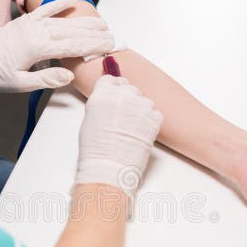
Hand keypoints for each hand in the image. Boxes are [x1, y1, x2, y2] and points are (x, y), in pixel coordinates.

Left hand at [0, 0, 114, 99]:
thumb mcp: (21, 85)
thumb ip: (46, 79)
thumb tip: (70, 75)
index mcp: (37, 49)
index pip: (73, 47)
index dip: (93, 47)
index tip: (109, 47)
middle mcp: (36, 33)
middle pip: (72, 32)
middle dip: (94, 34)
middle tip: (113, 37)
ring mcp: (30, 25)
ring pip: (63, 22)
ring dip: (84, 22)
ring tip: (102, 23)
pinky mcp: (24, 22)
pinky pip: (45, 10)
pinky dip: (59, 5)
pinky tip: (72, 1)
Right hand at [76, 76, 162, 194]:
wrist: (109, 166)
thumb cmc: (96, 148)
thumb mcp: (90, 118)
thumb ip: (102, 103)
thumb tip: (111, 102)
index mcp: (103, 93)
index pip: (112, 79)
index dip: (115, 88)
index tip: (116, 95)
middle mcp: (122, 94)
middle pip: (130, 89)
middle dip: (129, 101)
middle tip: (124, 118)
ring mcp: (140, 105)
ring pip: (145, 101)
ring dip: (141, 112)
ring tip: (132, 130)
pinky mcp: (154, 117)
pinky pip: (155, 114)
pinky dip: (150, 123)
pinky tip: (140, 134)